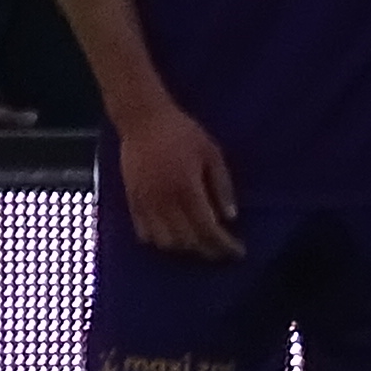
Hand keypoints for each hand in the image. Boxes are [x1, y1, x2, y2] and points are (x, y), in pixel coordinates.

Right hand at [112, 97, 242, 256]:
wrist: (142, 119)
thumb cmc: (181, 132)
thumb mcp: (211, 152)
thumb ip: (222, 185)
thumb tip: (230, 217)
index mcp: (187, 188)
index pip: (208, 229)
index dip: (224, 245)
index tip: (238, 252)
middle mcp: (165, 202)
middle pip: (188, 241)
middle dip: (208, 250)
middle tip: (221, 250)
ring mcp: (146, 203)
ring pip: (165, 242)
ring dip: (184, 247)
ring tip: (197, 242)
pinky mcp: (132, 201)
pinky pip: (143, 233)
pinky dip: (160, 240)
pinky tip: (172, 235)